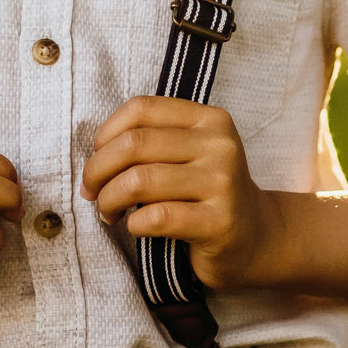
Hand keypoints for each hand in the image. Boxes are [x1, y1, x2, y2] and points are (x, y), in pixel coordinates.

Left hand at [80, 98, 281, 290]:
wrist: (256, 238)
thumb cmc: (207, 194)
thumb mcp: (189, 154)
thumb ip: (151, 141)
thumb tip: (95, 152)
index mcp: (209, 119)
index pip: (141, 109)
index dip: (105, 134)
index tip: (96, 158)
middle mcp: (220, 146)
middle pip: (134, 145)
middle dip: (98, 170)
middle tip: (91, 192)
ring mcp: (222, 183)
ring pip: (140, 181)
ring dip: (109, 199)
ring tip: (109, 212)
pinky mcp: (219, 222)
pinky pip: (157, 217)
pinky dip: (133, 224)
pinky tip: (135, 227)